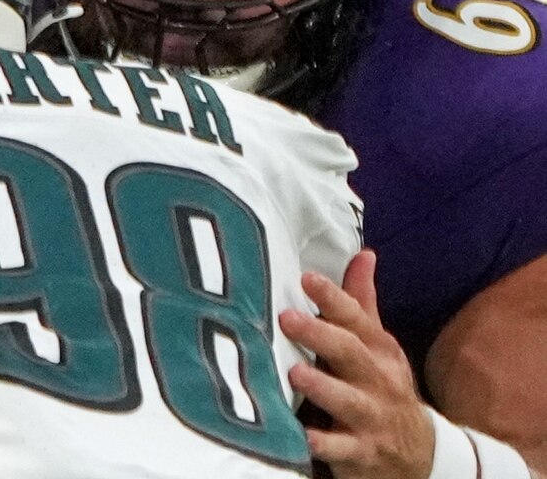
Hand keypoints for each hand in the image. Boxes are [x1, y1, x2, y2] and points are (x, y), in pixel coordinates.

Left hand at [281, 249, 434, 478]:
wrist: (422, 456)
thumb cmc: (383, 388)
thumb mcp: (379, 345)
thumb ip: (362, 302)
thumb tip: (363, 254)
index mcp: (379, 350)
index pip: (357, 319)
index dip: (333, 298)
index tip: (306, 278)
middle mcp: (377, 380)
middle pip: (350, 354)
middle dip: (320, 335)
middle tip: (287, 319)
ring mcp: (371, 418)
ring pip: (348, 401)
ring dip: (323, 387)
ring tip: (295, 373)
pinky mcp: (362, 453)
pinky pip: (342, 449)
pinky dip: (324, 444)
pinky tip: (303, 436)